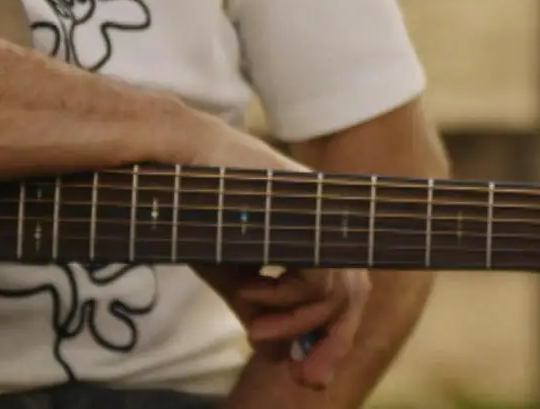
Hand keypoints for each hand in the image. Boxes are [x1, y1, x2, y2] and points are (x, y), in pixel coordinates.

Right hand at [181, 120, 371, 391]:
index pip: (344, 296)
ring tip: (252, 326)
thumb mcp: (236, 273)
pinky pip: (317, 280)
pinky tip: (248, 292)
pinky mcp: (312, 213)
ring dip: (292, 323)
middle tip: (301, 378)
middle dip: (330, 346)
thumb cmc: (206, 212)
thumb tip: (282, 357)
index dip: (334, 340)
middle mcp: (326, 226)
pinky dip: (283, 297)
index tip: (308, 379)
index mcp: (315, 237)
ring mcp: (322, 217)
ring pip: (335, 296)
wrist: (187, 159)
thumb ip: (261, 310)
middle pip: (353, 298)